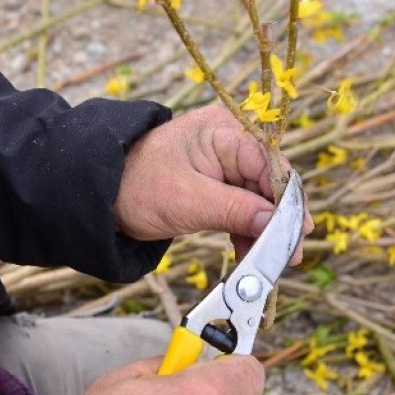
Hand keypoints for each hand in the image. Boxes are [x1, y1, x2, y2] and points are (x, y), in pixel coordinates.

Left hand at [113, 105, 313, 259]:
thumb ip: (237, 211)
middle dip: (278, 221)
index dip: (287, 204)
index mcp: (226, 131)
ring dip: (263, 231)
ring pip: (259, 199)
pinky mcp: (217, 183)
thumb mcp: (188, 201)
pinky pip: (243, 206)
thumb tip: (278, 225)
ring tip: (266, 264)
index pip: (272, 166)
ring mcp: (224, 162)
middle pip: (270, 183)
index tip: (296, 237)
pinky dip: (247, 230)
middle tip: (286, 258)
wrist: (99, 194)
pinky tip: (248, 253)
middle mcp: (231, 140)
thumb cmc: (137, 186)